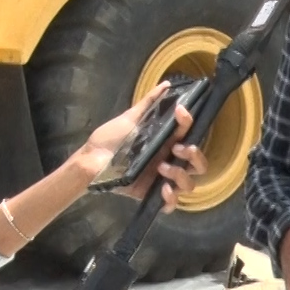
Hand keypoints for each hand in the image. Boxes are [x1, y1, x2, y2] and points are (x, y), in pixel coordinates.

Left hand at [79, 84, 207, 212]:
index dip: (190, 124)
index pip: (190, 135)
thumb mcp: (130, 119)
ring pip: (189, 184)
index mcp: (166, 142)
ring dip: (181, 175)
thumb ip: (149, 103)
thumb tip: (167, 84)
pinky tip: (162, 190)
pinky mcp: (151, 195)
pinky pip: (171, 205)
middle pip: (198, 164)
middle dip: (195, 156)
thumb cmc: (110, 139)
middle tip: (176, 149)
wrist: (90, 160)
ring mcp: (162, 180)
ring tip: (162, 168)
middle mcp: (169, 161)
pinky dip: (171, 200)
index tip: (181, 113)